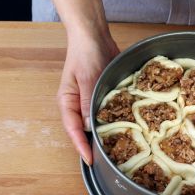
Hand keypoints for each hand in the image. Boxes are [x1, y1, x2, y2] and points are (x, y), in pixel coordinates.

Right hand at [58, 31, 119, 164]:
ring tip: (118, 150)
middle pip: (84, 130)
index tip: (90, 160)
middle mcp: (78, 104)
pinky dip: (115, 120)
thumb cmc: (85, 52)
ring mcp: (90, 100)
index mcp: (67, 101)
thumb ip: (88, 101)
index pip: (73, 130)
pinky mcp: (103, 95)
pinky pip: (108, 112)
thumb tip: (90, 126)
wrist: (93, 34)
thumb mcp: (88, 76)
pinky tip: (127, 129)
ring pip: (97, 123)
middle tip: (109, 160)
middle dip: (94, 145)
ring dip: (106, 134)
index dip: (81, 146)